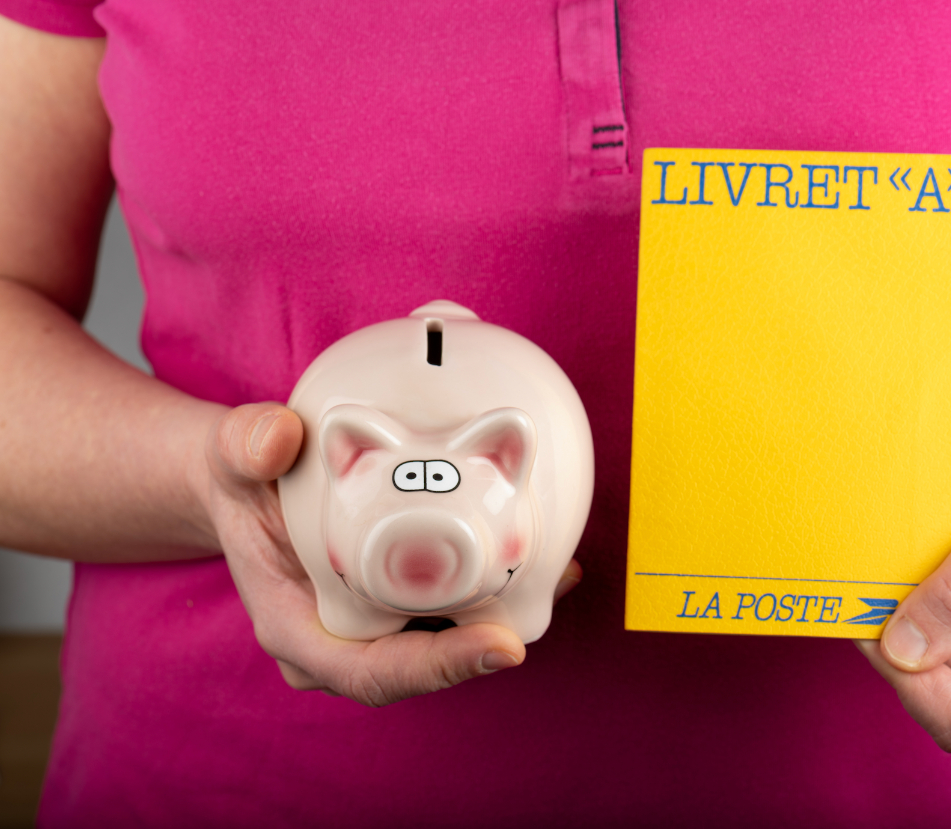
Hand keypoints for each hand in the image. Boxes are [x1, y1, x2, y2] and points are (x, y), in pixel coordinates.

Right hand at [196, 402, 582, 705]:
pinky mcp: (400, 609)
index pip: (374, 673)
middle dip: (490, 643)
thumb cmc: (241, 481)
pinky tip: (541, 562)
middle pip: (427, 665)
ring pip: (448, 642)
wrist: (251, 486)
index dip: (439, 668)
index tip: (501, 647)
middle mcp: (341, 645)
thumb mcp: (231, 456)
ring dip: (505, 616)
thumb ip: (244, 444)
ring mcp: (374, 631)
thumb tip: (274, 439)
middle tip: (545, 593)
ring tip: (558, 574)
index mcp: (298, 631)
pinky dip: (497, 592)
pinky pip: (454, 612)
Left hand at [856, 384, 950, 751]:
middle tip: (874, 577)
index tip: (875, 622)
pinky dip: (911, 581)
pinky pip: (930, 606)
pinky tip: (911, 545)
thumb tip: (901, 650)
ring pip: (924, 643)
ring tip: (899, 551)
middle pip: (933, 684)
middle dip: (898, 637)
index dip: (909, 681)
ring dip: (900, 604)